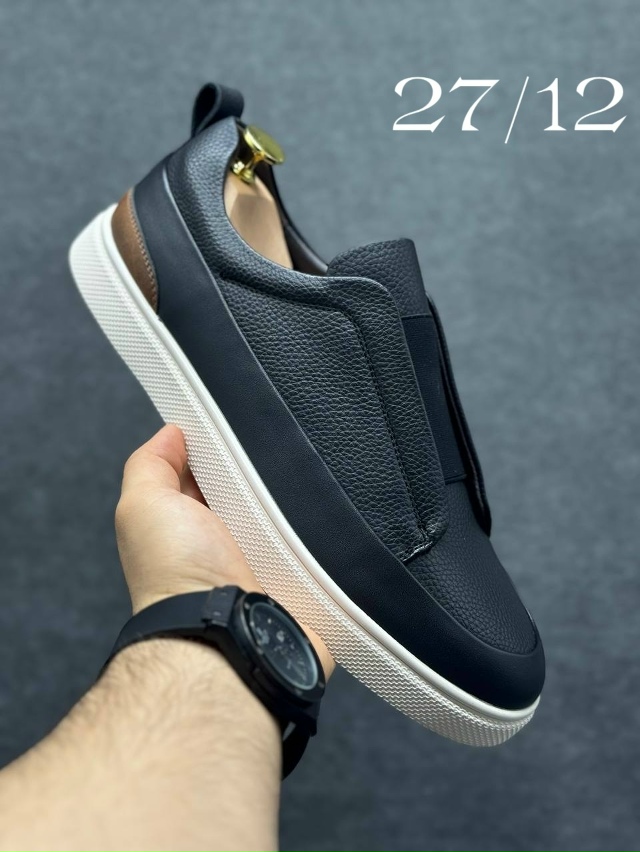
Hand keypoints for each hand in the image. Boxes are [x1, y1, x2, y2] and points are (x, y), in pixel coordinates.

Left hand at [115, 424, 333, 676]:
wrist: (226, 637)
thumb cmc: (179, 576)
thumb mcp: (143, 505)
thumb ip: (150, 465)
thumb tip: (172, 433)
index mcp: (189, 525)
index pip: (207, 472)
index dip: (219, 447)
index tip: (237, 422)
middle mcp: (226, 545)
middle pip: (255, 491)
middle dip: (268, 469)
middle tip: (284, 443)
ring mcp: (267, 564)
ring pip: (293, 515)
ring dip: (302, 499)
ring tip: (315, 472)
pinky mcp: (304, 583)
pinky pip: (323, 546)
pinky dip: (328, 530)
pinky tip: (335, 510)